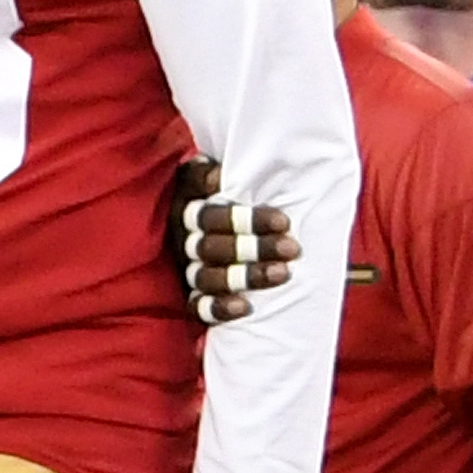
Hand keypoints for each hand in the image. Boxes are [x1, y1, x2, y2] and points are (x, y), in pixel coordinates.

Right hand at [169, 154, 299, 322]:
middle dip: (255, 248)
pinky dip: (219, 308)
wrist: (210, 215)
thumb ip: (232, 165)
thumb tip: (241, 166)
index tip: (283, 222)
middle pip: (211, 245)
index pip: (210, 214)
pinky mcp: (187, 293)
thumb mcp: (223, 168)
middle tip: (292, 248)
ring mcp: (183, 265)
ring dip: (244, 276)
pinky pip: (197, 306)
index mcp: (186, 201)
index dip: (246, 220)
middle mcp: (181, 235)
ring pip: (207, 276)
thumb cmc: (232, 186)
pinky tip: (246, 307)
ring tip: (282, 274)